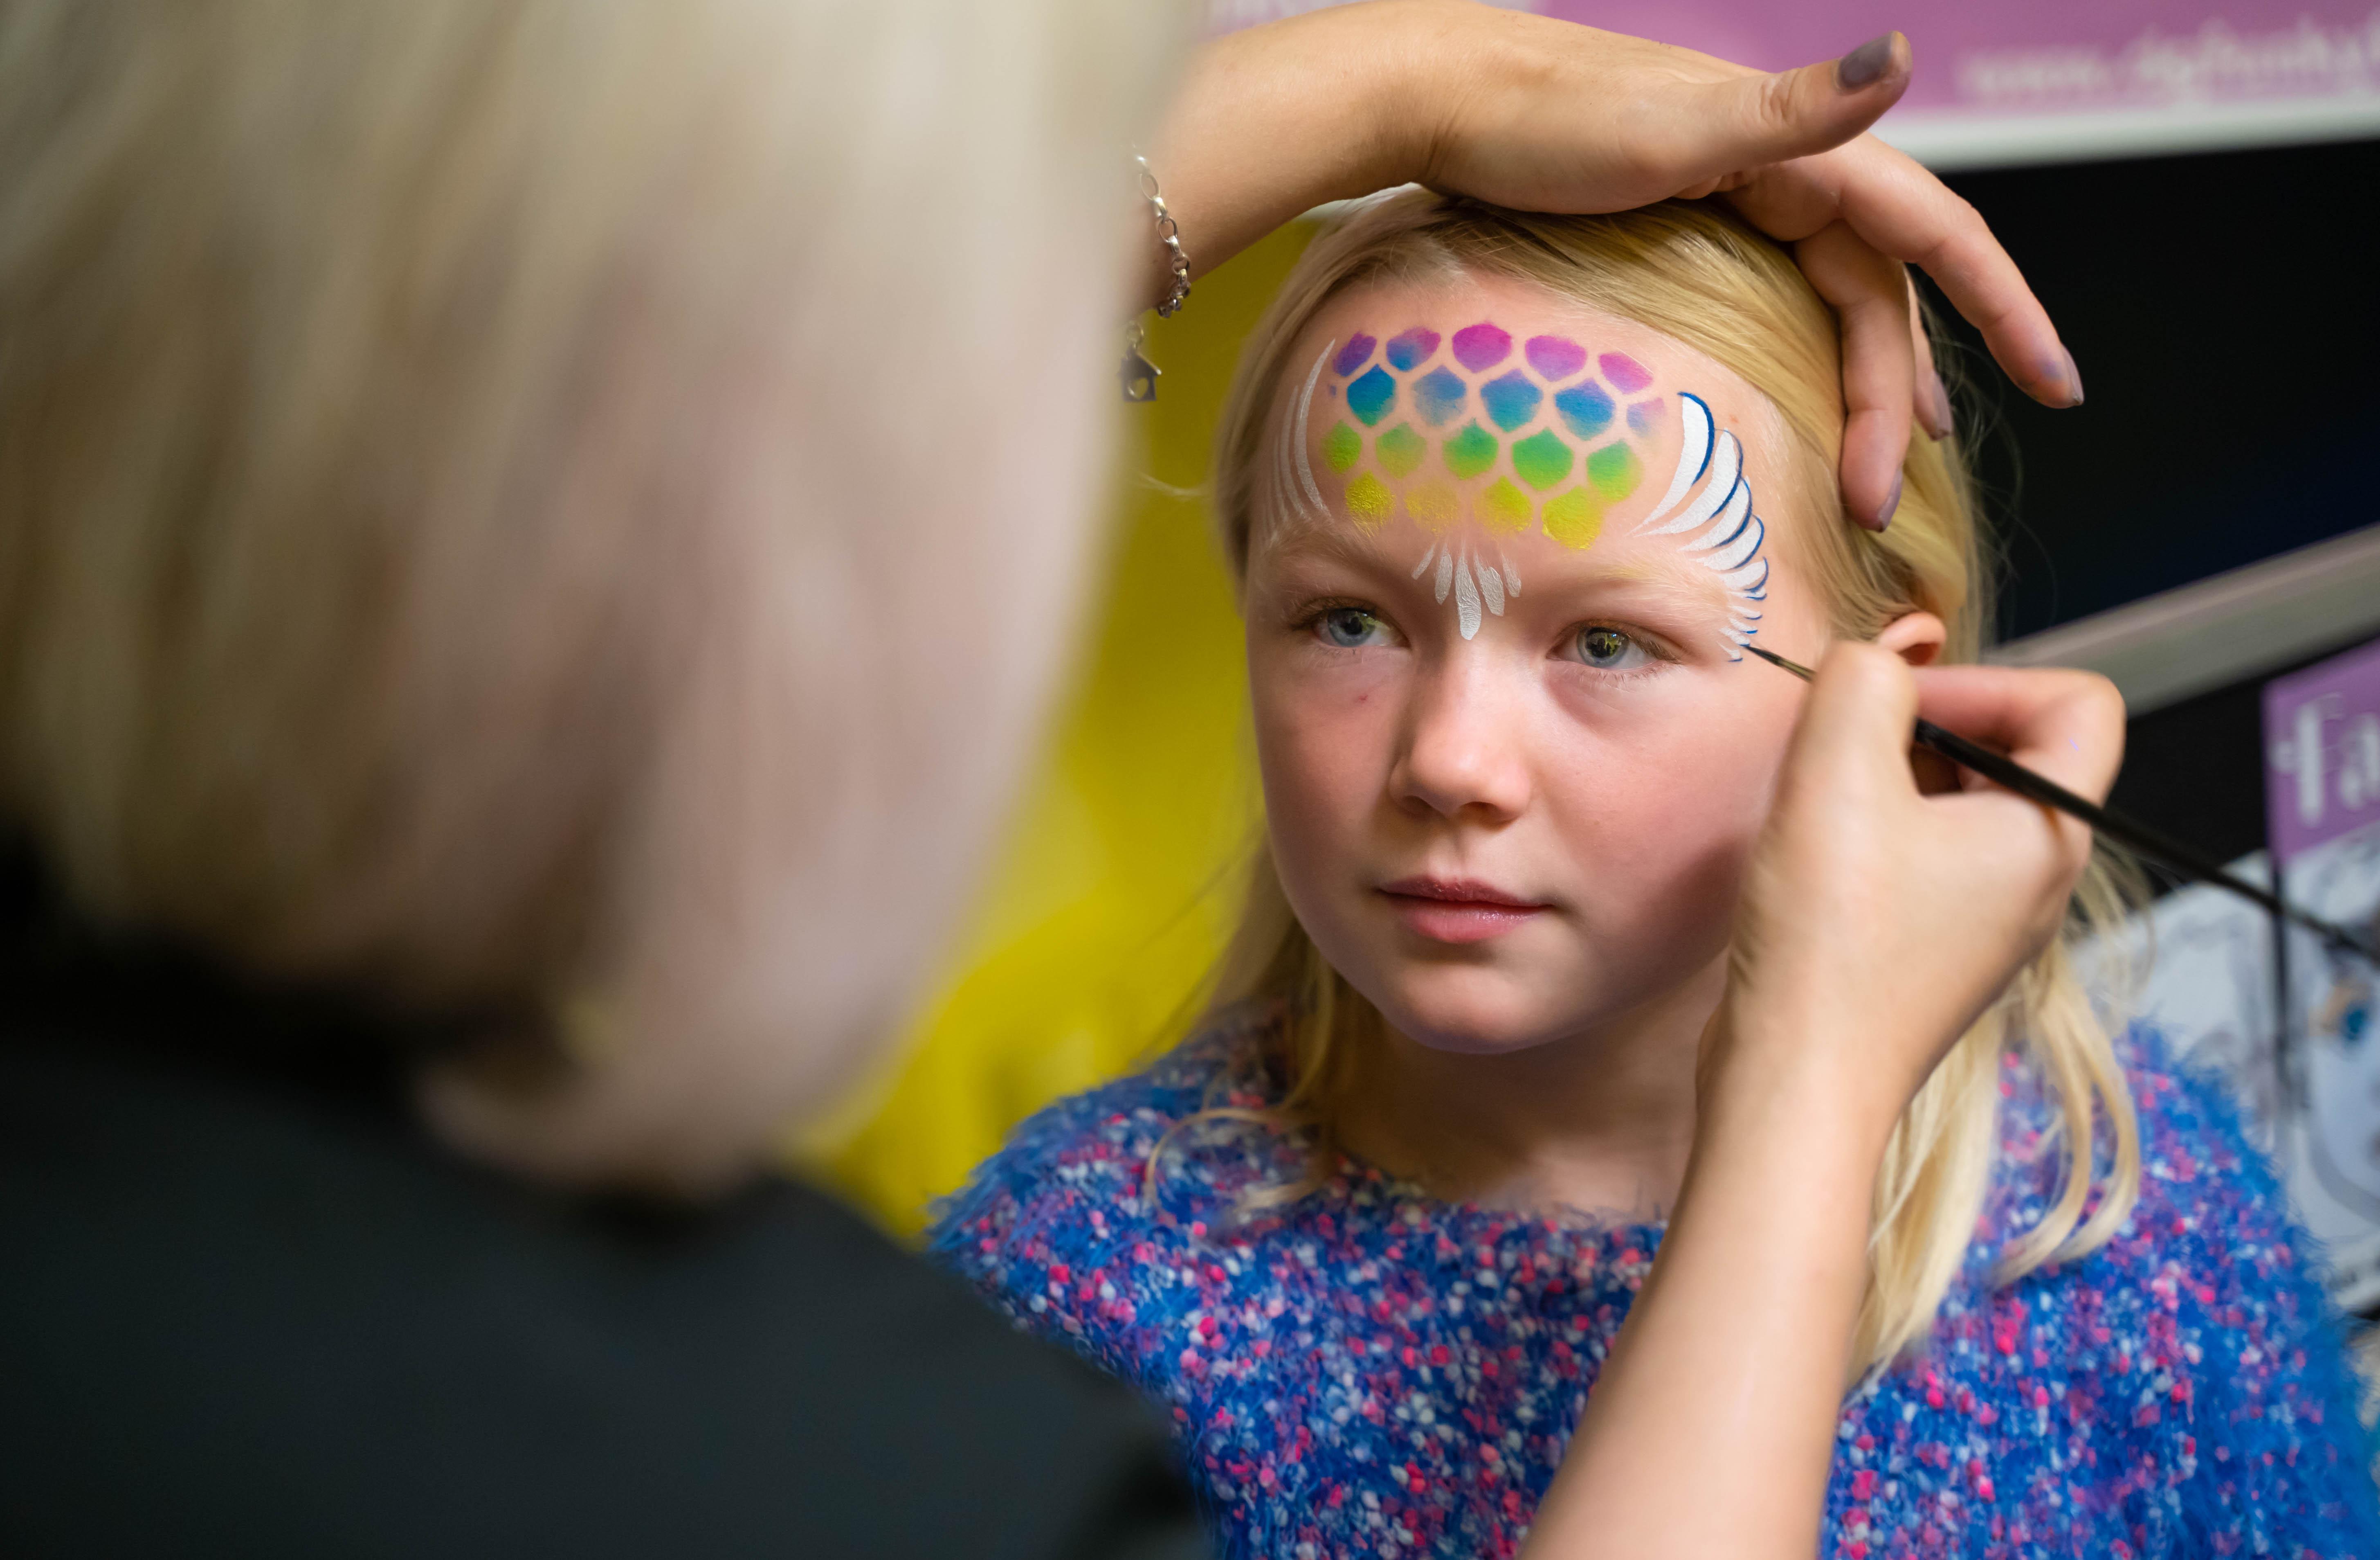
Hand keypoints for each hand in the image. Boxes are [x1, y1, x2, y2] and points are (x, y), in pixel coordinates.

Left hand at [1152, 1, 2080, 530]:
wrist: (1439, 98)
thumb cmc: (1539, 119)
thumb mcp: (1670, 125)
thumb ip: (1794, 110)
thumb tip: (1898, 54)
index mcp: (1803, 147)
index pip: (1937, 236)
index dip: (2006, 309)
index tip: (2060, 382)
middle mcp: (1787, 164)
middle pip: (1881, 294)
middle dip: (1897, 398)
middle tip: (1881, 501)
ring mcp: (1742, 191)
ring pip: (1836, 302)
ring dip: (1860, 390)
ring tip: (1868, 481)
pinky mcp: (1696, 216)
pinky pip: (1784, 295)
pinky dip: (1811, 356)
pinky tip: (1811, 407)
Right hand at [1708, 644, 2123, 1142]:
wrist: (1794, 1085)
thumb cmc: (1828, 945)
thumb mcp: (1834, 771)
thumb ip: (1861, 681)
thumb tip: (1875, 661)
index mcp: (2049, 835)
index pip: (2078, 703)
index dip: (1990, 678)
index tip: (1903, 704)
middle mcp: (2036, 880)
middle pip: (2011, 747)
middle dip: (1923, 725)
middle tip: (1845, 747)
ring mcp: (1987, 921)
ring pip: (1958, 801)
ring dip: (1886, 778)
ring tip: (1819, 805)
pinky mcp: (1932, 949)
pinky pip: (1922, 855)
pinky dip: (1870, 833)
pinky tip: (1813, 858)